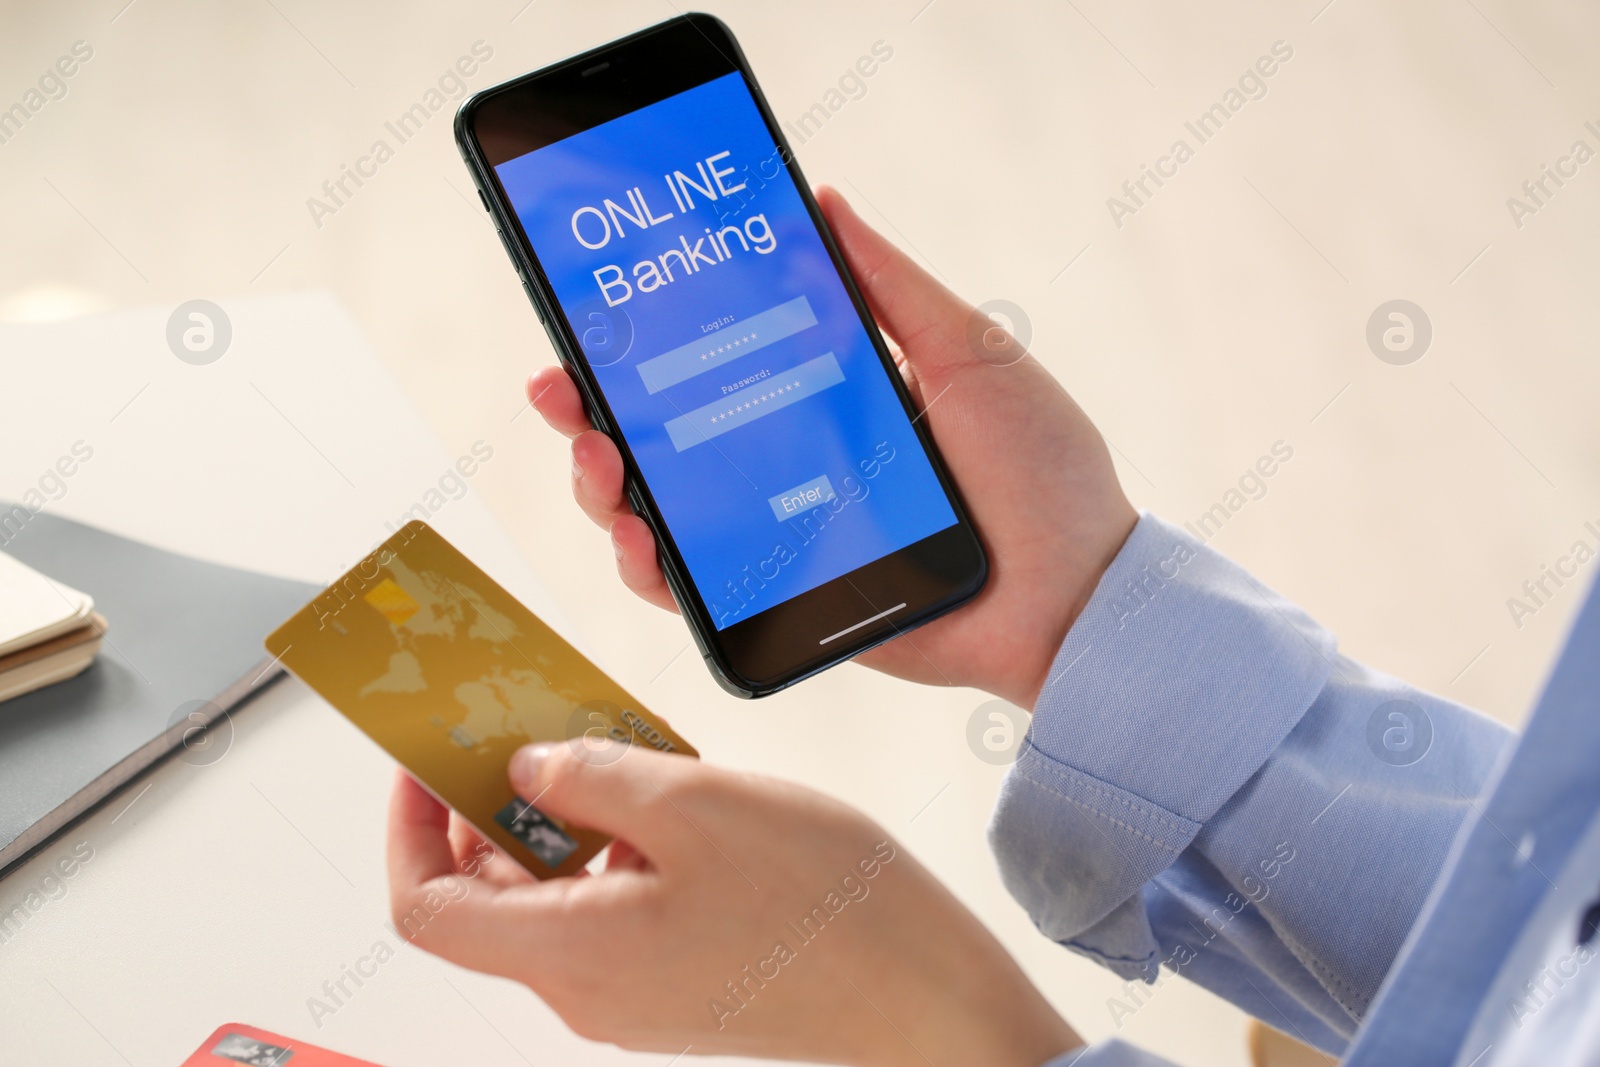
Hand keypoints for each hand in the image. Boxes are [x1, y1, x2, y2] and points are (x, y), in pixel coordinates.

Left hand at [387, 744, 1079, 1065]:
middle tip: (528, 731)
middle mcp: (586, 986)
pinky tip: (667, 800)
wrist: (921, 995)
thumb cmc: (825, 912)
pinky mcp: (674, 981)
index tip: (425, 765)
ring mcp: (632, 990)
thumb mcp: (694, 804)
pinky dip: (615, 847)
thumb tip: (527, 771)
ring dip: (565, 820)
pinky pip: (611, 906)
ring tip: (615, 752)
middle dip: (492, 807)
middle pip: (488, 897)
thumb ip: (590, 778)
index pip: (425, 908)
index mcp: (570, 950)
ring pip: (556, 896)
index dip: (406, 830)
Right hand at [529, 186, 1135, 707]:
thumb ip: (893, 287)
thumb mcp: (970, 354)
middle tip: (563, 388)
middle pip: (663, 436)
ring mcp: (778, 535)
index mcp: (825, 398)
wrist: (1076, 597)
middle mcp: (789, 464)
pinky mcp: (783, 603)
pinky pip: (695, 591)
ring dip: (605, 485)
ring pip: (658, 512)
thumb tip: (824, 200)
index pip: (712, 362)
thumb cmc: (1041, 472)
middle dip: (595, 410)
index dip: (645, 340)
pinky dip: (650, 568)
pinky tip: (640, 538)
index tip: (596, 310)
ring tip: (600, 463)